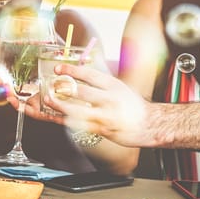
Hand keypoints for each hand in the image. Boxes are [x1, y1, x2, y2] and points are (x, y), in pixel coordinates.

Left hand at [13, 63, 150, 147]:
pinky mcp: (103, 129)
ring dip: (60, 106)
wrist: (150, 125)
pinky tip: (59, 117)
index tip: (58, 69)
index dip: (71, 71)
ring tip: (49, 101)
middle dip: (63, 89)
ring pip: (78, 111)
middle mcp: (109, 99)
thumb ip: (100, 83)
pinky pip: (81, 125)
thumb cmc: (133, 106)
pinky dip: (68, 121)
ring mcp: (105, 115)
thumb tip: (79, 75)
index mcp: (113, 85)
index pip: (89, 75)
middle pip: (81, 92)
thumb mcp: (119, 88)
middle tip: (50, 86)